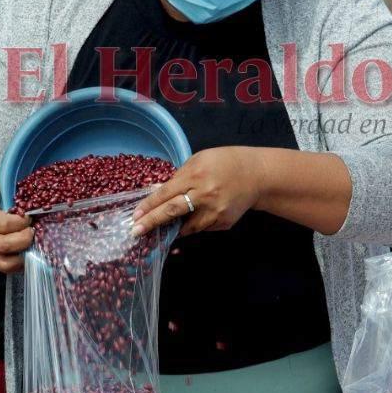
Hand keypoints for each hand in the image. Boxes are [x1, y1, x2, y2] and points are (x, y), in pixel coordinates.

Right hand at [0, 178, 33, 272]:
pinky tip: (28, 252)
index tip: (2, 193)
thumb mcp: (2, 186)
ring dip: (22, 242)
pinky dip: (19, 261)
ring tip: (32, 235)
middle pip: (1, 226)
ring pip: (3, 248)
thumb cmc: (3, 201)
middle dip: (21, 224)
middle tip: (31, 221)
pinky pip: (5, 265)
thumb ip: (1, 183)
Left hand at [131, 147, 263, 236]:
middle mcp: (204, 195)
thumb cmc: (224, 163)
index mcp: (196, 176)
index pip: (166, 193)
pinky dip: (194, 224)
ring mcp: (215, 212)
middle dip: (151, 223)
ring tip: (167, 226)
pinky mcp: (223, 223)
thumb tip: (158, 193)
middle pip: (172, 212)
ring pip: (187, 226)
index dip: (148, 206)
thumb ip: (179, 177)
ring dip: (174, 227)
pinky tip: (197, 216)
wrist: (257, 175)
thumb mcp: (199, 160)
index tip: (135, 216)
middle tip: (135, 232)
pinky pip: (202, 227)